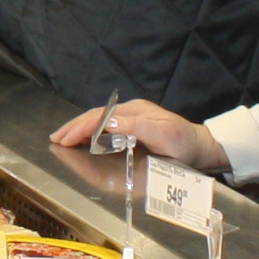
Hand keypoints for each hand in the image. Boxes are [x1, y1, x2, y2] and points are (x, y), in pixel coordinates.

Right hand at [53, 98, 228, 170]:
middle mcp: (132, 112)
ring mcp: (133, 118)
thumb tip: (107, 122)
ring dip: (79, 129)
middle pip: (95, 116)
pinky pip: (106, 127)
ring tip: (63, 138)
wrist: (202, 147)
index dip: (80, 128)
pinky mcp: (135, 127)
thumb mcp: (163, 134)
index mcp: (135, 111)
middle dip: (73, 127)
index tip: (63, 139)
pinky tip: (84, 138)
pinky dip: (90, 132)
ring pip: (99, 120)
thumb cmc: (185, 144)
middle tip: (55, 138)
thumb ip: (136, 127)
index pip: (100, 117)